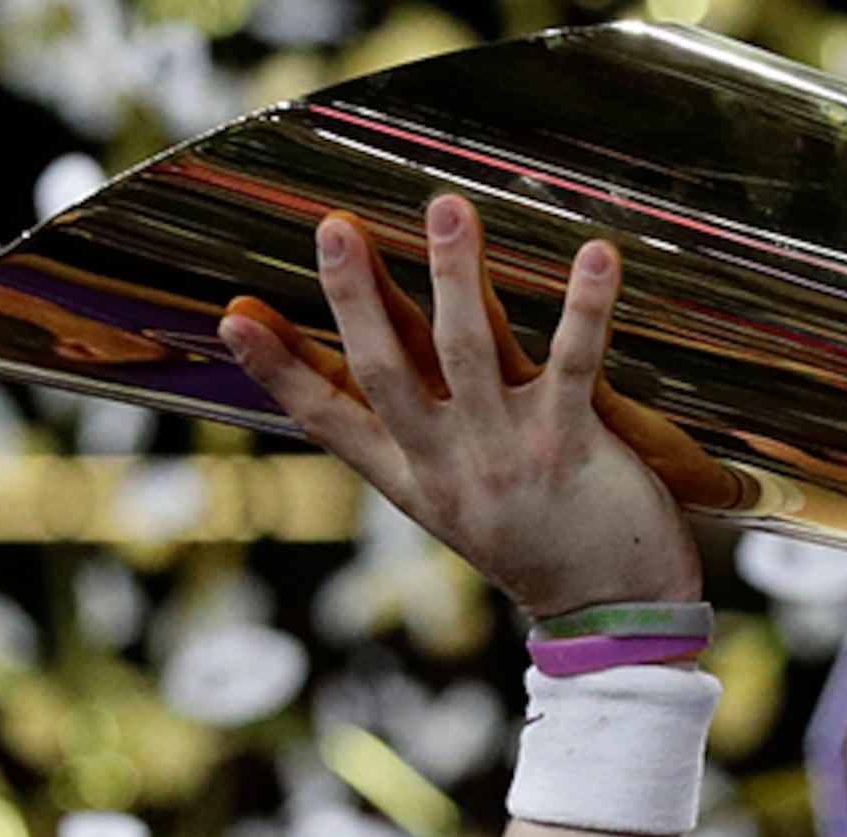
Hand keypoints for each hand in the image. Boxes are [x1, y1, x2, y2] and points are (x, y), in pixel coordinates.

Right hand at [218, 196, 700, 619]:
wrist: (614, 616)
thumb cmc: (538, 546)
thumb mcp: (454, 503)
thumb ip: (416, 438)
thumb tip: (373, 379)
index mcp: (412, 480)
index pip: (328, 419)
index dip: (278, 369)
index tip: (232, 316)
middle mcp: (449, 464)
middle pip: (386, 371)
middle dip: (356, 297)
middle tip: (333, 228)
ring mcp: (509, 453)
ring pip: (469, 350)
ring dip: (456, 274)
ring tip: (446, 209)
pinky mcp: (574, 443)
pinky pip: (575, 361)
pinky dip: (585, 306)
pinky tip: (596, 256)